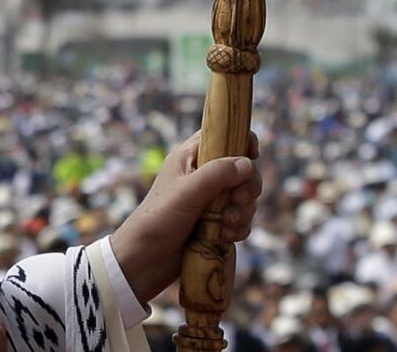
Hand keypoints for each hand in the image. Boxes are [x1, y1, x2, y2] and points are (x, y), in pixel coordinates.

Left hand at [111, 130, 262, 304]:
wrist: (144, 261)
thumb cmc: (159, 219)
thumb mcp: (188, 192)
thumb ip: (218, 174)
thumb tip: (248, 164)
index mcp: (191, 157)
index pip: (222, 136)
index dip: (241, 141)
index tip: (252, 155)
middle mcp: (203, 175)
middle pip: (243, 169)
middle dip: (247, 186)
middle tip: (238, 199)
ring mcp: (211, 201)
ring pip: (245, 197)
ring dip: (243, 211)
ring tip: (224, 224)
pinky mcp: (216, 224)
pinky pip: (241, 220)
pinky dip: (239, 228)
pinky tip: (225, 236)